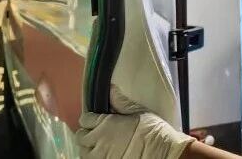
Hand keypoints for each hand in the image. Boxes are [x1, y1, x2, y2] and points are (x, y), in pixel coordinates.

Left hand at [75, 86, 195, 158]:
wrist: (161, 152)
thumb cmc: (152, 132)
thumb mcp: (139, 112)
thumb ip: (121, 102)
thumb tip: (111, 89)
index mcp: (105, 123)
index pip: (85, 119)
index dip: (90, 118)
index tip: (94, 119)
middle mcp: (98, 140)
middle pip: (80, 136)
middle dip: (86, 133)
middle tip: (95, 133)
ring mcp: (100, 156)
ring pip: (83, 152)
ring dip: (88, 148)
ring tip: (97, 146)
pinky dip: (95, 157)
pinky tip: (104, 154)